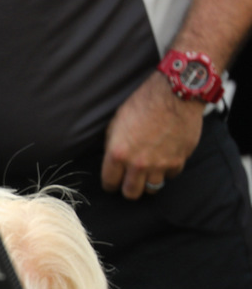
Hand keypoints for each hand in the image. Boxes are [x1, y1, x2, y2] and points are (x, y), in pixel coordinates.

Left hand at [101, 72, 202, 198]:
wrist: (174, 95)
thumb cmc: (143, 104)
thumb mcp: (116, 123)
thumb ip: (112, 146)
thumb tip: (111, 161)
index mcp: (118, 154)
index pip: (109, 183)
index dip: (110, 183)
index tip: (113, 181)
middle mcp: (138, 163)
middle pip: (131, 193)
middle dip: (128, 188)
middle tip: (130, 181)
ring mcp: (160, 164)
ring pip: (152, 189)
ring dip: (148, 181)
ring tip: (148, 172)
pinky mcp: (178, 160)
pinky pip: (170, 176)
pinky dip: (167, 171)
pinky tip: (164, 160)